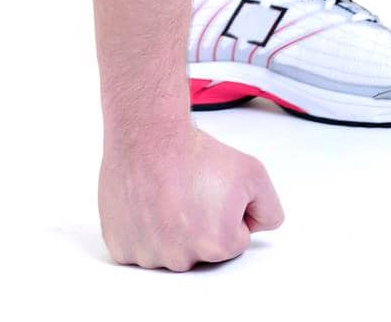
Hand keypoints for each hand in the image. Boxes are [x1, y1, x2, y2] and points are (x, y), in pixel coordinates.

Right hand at [97, 126, 284, 270]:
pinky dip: (137, 232)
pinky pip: (134, 251)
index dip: (224, 211)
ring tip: (161, 194)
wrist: (147, 130)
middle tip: (184, 191)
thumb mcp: (252, 172)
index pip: (233, 240)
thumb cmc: (193, 150)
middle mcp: (182, 259)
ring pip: (165, 252)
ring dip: (165, 230)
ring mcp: (148, 255)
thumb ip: (270, 210)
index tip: (208, 190)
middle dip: (196, 224)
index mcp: (218, 245)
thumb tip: (256, 228)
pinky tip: (142, 205)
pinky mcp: (120, 245)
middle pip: (199, 250)